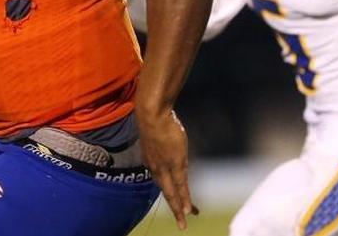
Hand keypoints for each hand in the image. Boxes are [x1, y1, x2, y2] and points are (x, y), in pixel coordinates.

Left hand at [137, 106, 198, 228]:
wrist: (152, 115)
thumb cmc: (155, 118)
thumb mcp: (157, 133)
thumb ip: (162, 142)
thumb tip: (168, 141)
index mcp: (150, 161)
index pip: (161, 180)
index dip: (169, 191)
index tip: (175, 198)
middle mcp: (156, 168)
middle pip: (167, 191)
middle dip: (174, 207)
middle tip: (181, 222)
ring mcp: (165, 168)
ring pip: (173, 193)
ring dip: (179, 208)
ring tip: (184, 221)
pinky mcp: (175, 165)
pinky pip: (181, 186)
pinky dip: (184, 199)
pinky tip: (187, 209)